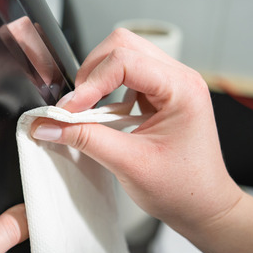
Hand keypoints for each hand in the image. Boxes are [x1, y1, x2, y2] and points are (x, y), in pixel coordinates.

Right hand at [32, 28, 242, 233]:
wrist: (204, 207)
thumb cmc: (183, 189)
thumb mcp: (128, 164)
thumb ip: (85, 139)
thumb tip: (48, 124)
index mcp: (181, 88)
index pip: (124, 61)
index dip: (91, 83)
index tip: (70, 110)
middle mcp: (179, 78)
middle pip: (123, 46)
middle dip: (92, 72)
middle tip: (77, 106)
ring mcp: (171, 84)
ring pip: (123, 55)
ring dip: (99, 79)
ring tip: (89, 111)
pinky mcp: (161, 94)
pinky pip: (127, 75)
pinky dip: (107, 89)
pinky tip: (104, 115)